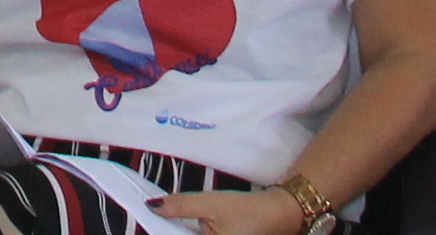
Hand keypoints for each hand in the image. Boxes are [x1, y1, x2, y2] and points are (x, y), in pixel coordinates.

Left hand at [167, 196, 310, 233]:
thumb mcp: (211, 204)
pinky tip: (209, 226)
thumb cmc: (251, 211)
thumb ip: (180, 206)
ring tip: (202, 220)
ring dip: (191, 230)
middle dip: (180, 229)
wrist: (282, 213)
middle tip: (186, 214)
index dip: (166, 228)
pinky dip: (202, 232)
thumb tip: (154, 206)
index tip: (157, 216)